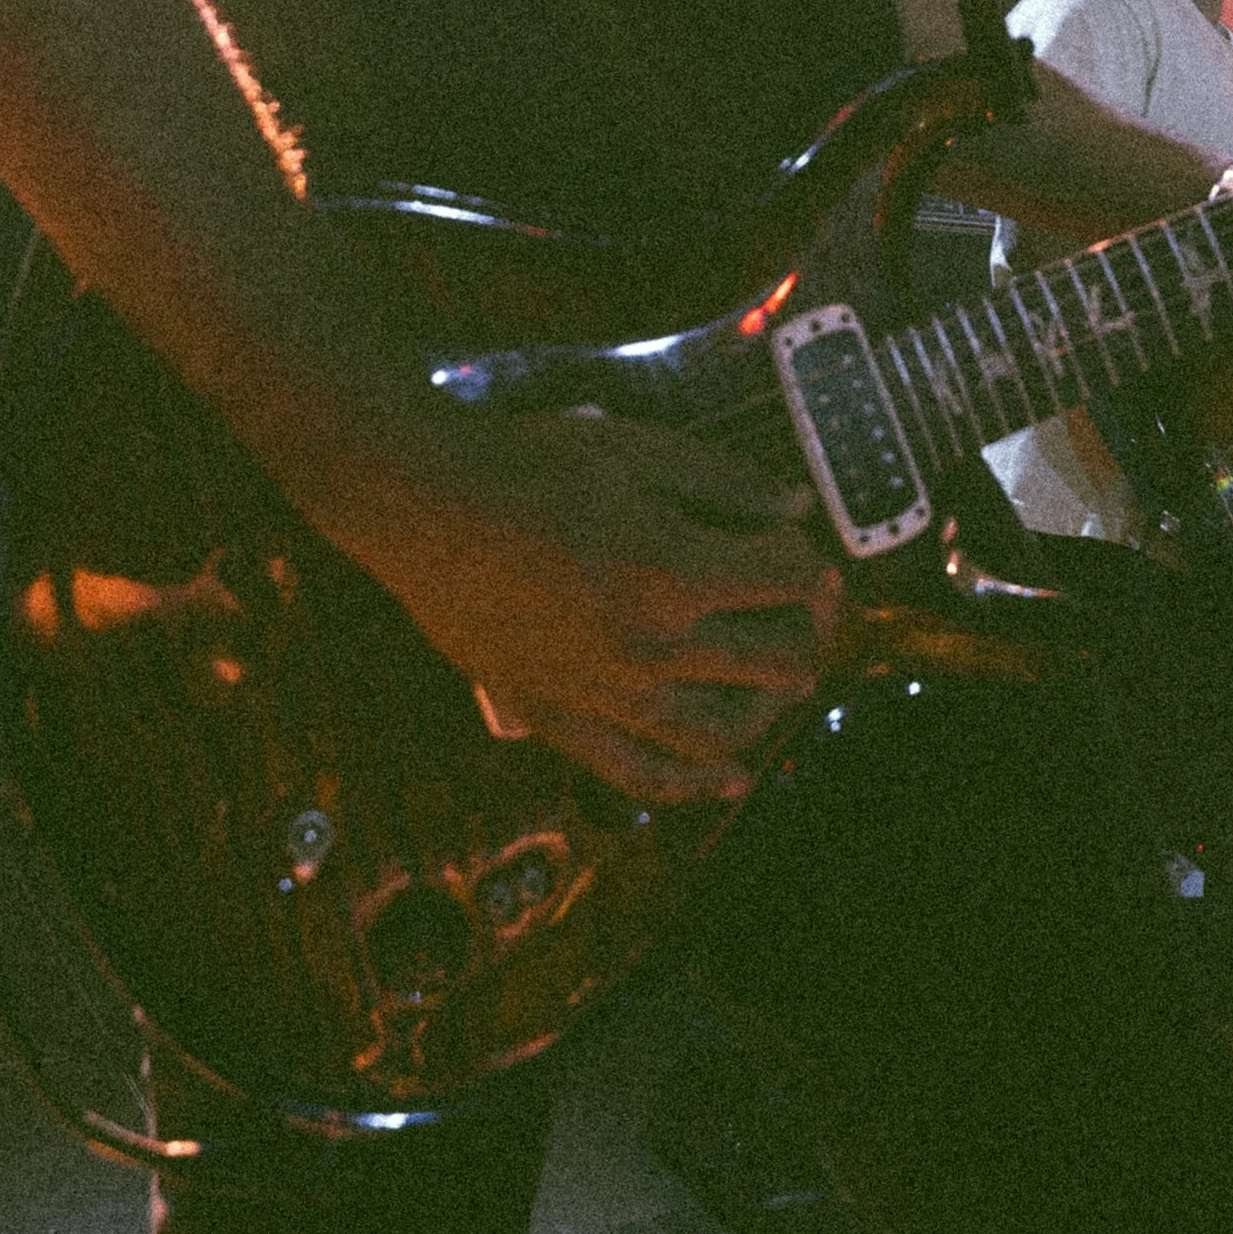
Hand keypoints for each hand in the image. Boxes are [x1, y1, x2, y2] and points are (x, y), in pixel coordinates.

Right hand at [380, 405, 840, 806]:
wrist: (423, 505)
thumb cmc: (528, 465)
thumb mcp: (634, 450)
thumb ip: (721, 482)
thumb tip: (791, 502)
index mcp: (673, 572)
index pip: (784, 579)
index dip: (807, 560)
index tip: (802, 549)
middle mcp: (649, 647)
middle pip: (772, 658)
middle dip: (807, 631)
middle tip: (808, 611)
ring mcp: (604, 695)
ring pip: (722, 729)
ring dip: (770, 707)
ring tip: (783, 684)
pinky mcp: (558, 718)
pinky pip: (639, 772)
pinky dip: (692, 784)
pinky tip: (730, 779)